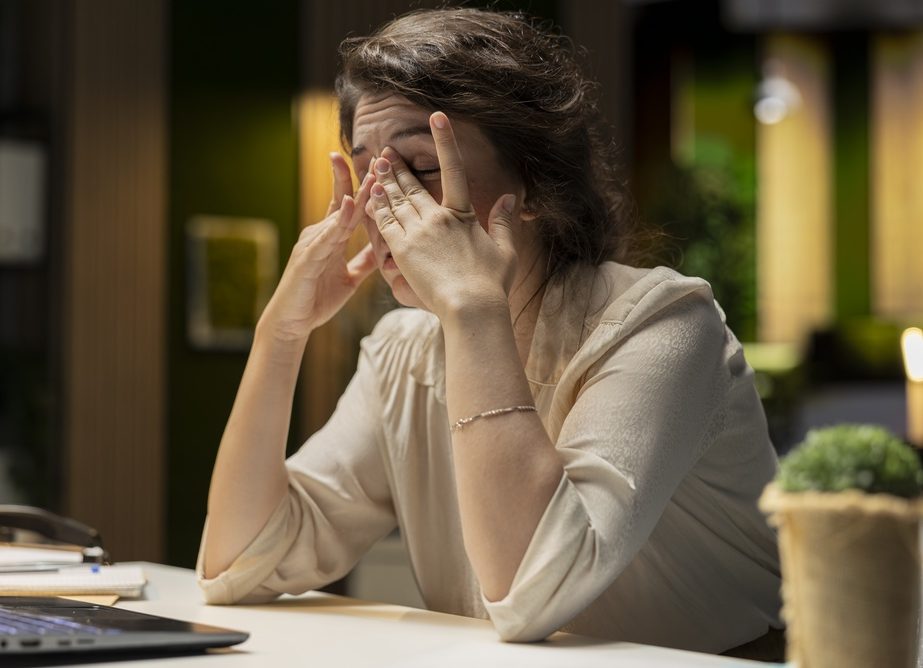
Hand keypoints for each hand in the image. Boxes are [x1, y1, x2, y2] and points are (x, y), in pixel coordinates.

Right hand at [259, 153, 376, 342]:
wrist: (292, 322)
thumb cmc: (317, 299)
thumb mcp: (350, 277)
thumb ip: (365, 261)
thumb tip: (385, 248)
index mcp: (330, 237)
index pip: (347, 204)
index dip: (362, 185)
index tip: (378, 165)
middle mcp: (320, 234)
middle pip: (342, 201)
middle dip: (360, 178)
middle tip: (377, 156)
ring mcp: (312, 244)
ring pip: (337, 215)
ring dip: (356, 194)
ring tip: (372, 176)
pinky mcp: (307, 258)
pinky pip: (325, 237)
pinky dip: (337, 221)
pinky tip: (347, 206)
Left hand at [365, 112, 518, 318]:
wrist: (471, 306)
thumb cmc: (492, 284)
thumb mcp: (505, 250)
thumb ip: (504, 222)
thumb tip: (510, 197)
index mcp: (463, 214)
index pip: (454, 170)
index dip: (446, 141)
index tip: (437, 117)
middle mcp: (438, 217)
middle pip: (414, 185)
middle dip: (399, 166)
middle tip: (387, 151)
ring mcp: (418, 232)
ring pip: (396, 200)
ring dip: (384, 182)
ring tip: (374, 165)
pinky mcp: (402, 250)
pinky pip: (385, 222)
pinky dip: (376, 206)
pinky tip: (368, 193)